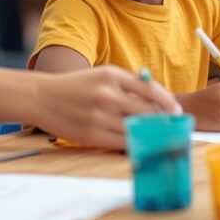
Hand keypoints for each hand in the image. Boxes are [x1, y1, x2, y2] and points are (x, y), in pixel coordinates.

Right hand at [33, 66, 182, 148]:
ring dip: (150, 134)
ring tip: (160, 138)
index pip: (150, 90)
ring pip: (136, 128)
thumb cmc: (76, 87)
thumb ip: (128, 84)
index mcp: (112, 76)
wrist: (42, 98)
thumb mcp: (101, 75)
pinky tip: (140, 144)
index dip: (168, 102)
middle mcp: (108, 94)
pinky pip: (122, 142)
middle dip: (163, 121)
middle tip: (173, 128)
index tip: (177, 112)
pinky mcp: (92, 134)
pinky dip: (134, 144)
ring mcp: (100, 115)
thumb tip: (158, 97)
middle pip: (147, 111)